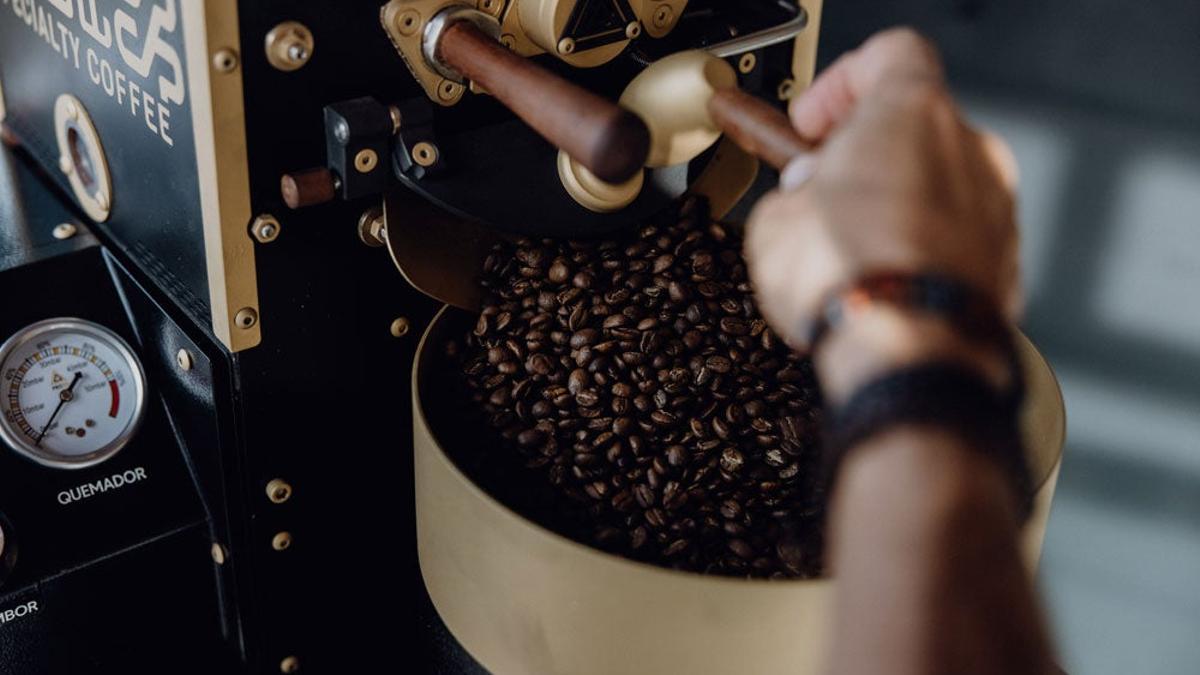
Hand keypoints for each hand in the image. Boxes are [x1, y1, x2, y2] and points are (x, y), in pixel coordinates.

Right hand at [743, 29, 1021, 400]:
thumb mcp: (775, 220)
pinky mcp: (1006, 265)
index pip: (889, 54)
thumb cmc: (849, 278)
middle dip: (864, 156)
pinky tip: (879, 285)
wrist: (907, 356)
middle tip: (819, 188)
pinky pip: (956, 241)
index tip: (808, 122)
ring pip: (938, 189)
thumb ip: (793, 192)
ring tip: (846, 249)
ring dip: (894, 206)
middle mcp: (970, 151)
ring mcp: (996, 210)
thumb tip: (802, 202)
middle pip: (916, 128)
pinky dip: (920, 252)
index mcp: (912, 113)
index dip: (840, 83)